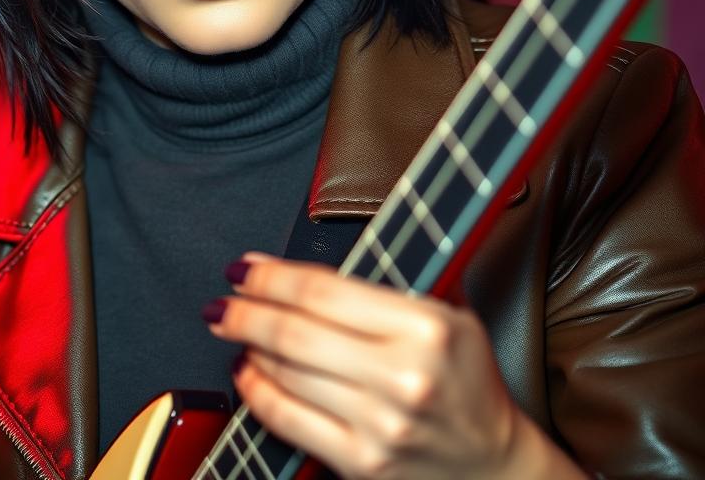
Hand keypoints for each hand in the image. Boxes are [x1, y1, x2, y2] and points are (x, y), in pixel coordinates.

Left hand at [203, 252, 585, 479]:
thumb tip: (312, 258)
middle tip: (224, 298)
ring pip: (287, 373)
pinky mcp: (363, 463)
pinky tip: (247, 372)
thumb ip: (391, 281)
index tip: (246, 268)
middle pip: (295, 331)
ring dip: (249, 345)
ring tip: (234, 328)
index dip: (273, 276)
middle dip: (247, 310)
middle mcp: (403, 376)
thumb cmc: (465, 379)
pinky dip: (257, 392)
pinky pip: (289, 421)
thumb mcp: (448, 313)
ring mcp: (380, 424)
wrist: (493, 465)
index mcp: (425, 327)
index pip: (324, 291)